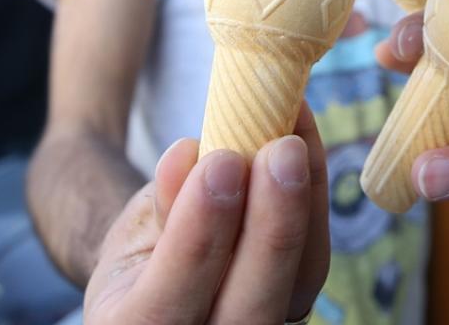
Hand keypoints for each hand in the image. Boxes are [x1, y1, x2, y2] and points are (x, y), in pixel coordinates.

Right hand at [84, 107, 329, 323]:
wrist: (166, 277)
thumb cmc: (143, 250)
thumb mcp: (133, 229)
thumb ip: (161, 203)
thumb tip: (188, 155)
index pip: (166, 307)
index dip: (197, 240)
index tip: (218, 165)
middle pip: (249, 311)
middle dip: (272, 227)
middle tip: (282, 150)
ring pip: (297, 287)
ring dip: (303, 207)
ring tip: (296, 140)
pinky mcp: (295, 305)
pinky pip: (313, 262)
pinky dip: (315, 198)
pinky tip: (305, 144)